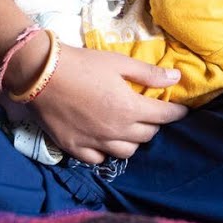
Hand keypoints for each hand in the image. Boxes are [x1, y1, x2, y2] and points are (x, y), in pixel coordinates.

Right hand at [29, 43, 188, 163]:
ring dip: (133, 140)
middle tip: (150, 113)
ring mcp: (96, 143)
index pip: (164, 116)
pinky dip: (107, 152)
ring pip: (127, 152)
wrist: (41, 74)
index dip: (176, 112)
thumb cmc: (83, 64)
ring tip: (129, 128)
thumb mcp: (119, 62)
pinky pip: (100, 160)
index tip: (181, 109)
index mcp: (130, 108)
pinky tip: (105, 141)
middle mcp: (116, 131)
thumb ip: (148, 74)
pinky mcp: (76, 149)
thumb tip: (176, 78)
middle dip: (154, 124)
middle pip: (147, 135)